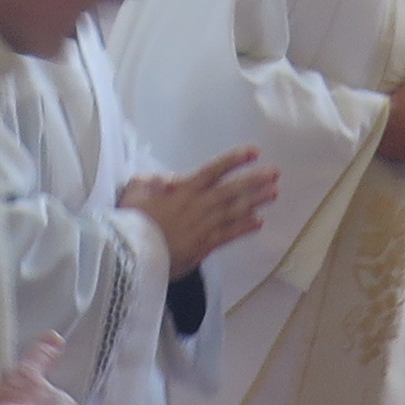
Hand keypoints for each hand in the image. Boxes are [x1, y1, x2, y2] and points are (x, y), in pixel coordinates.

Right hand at [121, 147, 280, 276]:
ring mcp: (203, 226)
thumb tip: (169, 178)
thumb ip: (153, 181)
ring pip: (234, 211)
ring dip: (255, 201)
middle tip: (275, 172)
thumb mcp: (135, 190)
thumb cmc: (129, 220)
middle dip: (254, 180)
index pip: (213, 170)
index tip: (254, 151)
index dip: (234, 160)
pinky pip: (228, 235)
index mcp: (182, 189)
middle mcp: (198, 205)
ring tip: (274, 193)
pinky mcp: (203, 246)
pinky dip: (243, 228)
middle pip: (231, 190)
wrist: (130, 253)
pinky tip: (258, 222)